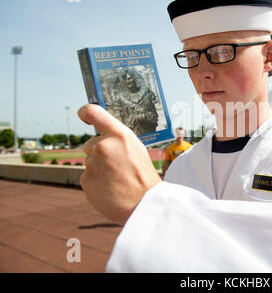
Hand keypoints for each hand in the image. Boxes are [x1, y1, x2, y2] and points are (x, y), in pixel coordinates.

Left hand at [78, 104, 160, 223]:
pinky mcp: (85, 181)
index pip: (93, 112)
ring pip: (89, 163)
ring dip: (98, 169)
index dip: (85, 112)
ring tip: (117, 180)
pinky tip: (111, 189)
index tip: (83, 116)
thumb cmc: (143, 175)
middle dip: (99, 152)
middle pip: (90, 144)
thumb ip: (117, 139)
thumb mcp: (136, 148)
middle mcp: (102, 146)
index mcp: (119, 135)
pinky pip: (87, 178)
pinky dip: (96, 183)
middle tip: (117, 165)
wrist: (144, 203)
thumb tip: (100, 135)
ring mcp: (92, 165)